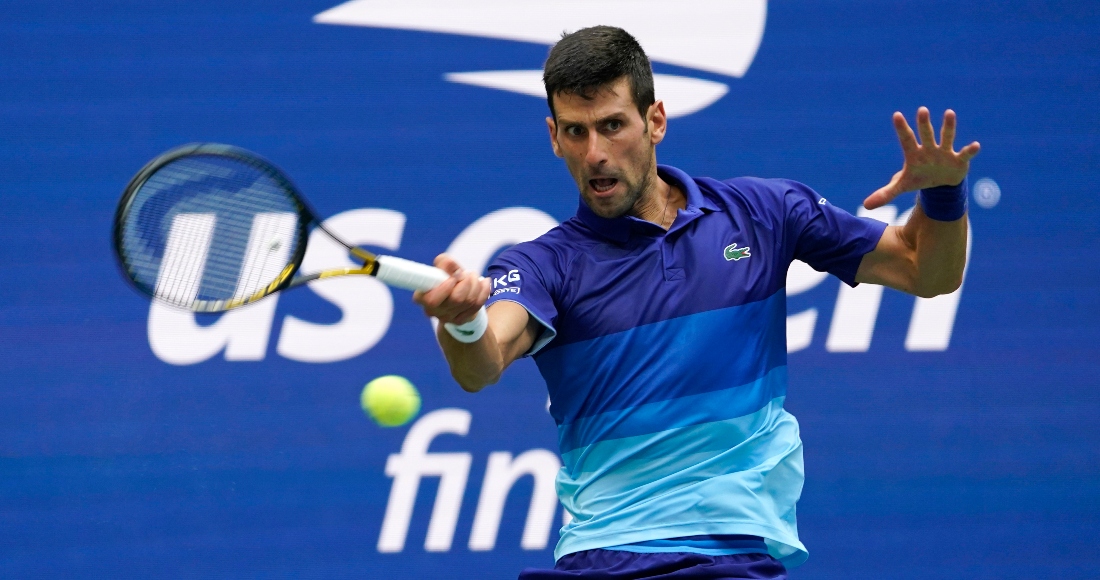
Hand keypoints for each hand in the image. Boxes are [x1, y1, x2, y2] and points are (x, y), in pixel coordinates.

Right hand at [412, 254, 489, 325]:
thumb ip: (445, 263)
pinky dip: (484, 291)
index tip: (453, 278)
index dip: (446, 288)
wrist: (453, 295)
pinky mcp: (460, 320)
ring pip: (469, 301)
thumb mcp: (441, 267)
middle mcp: (432, 311)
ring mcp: (447, 318)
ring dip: (475, 284)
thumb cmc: (444, 279)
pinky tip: (483, 283)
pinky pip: (477, 305)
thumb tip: (451, 264)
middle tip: (466, 273)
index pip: (432, 299)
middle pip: (456, 299)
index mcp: (422, 297)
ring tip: (473, 276)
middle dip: (466, 282)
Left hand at [864, 107, 980, 209]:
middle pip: (926, 134)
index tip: (896, 115)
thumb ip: (886, 193)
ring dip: (948, 126)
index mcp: (914, 153)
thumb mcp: (902, 186)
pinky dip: (970, 150)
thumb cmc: (919, 179)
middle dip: (924, 124)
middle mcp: (929, 149)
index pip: (906, 139)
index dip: (901, 128)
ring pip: (946, 137)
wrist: (940, 185)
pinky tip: (975, 145)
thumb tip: (866, 205)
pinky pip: (965, 153)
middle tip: (921, 110)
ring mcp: (945, 152)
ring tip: (949, 113)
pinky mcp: (958, 159)